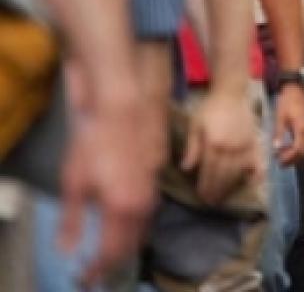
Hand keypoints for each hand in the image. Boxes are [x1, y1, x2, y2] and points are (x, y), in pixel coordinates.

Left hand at [60, 89, 156, 286]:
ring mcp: (153, 189)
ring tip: (110, 249)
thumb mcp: (73, 182)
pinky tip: (125, 219)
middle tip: (97, 269)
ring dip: (127, 242)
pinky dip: (136, 223)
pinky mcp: (157, 175)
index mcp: (121, 209)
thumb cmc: (93, 143)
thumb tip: (67, 250)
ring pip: (144, 227)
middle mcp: (143, 204)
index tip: (85, 279)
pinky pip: (149, 210)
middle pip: (132, 244)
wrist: (122, 109)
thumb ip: (71, 220)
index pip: (112, 252)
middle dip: (114, 260)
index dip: (98, 269)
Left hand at [181, 90, 263, 204]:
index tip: (202, 198)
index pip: (209, 173)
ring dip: (231, 187)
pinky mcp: (255, 143)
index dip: (206, 187)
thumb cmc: (210, 108)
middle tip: (211, 202)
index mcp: (214, 145)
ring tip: (224, 196)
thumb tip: (186, 170)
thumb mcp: (196, 126)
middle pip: (223, 176)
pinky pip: (257, 163)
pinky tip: (252, 183)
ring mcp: (245, 147)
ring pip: (238, 173)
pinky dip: (256, 174)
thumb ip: (192, 148)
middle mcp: (231, 149)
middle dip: (217, 191)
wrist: (231, 92)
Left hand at [273, 83, 303, 165]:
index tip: (279, 161)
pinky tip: (288, 148)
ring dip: (295, 156)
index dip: (289, 158)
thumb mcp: (280, 117)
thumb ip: (279, 133)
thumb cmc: (287, 102)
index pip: (298, 150)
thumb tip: (276, 148)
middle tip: (280, 163)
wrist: (296, 90)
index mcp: (302, 129)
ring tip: (282, 156)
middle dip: (293, 160)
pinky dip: (297, 149)